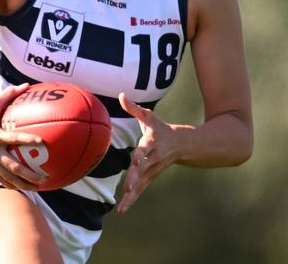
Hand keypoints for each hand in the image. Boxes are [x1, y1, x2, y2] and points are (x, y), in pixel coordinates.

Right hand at [0, 84, 45, 190]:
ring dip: (22, 184)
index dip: (27, 140)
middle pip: (12, 166)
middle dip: (29, 174)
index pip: (13, 138)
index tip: (42, 142)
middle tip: (44, 177)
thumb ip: (9, 94)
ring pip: (7, 177)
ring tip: (37, 188)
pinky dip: (11, 184)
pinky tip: (22, 189)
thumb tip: (26, 85)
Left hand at [117, 92, 179, 212]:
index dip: (142, 154)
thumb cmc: (160, 128)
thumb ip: (134, 108)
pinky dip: (131, 200)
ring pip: (142, 184)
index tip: (136, 161)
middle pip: (144, 169)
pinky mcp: (150, 178)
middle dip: (136, 178)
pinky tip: (122, 210)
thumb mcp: (149, 116)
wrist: (183, 145)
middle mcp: (154, 158)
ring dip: (133, 195)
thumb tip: (121, 95)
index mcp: (153, 143)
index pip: (146, 148)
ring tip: (123, 206)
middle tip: (128, 187)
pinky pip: (140, 190)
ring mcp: (153, 170)